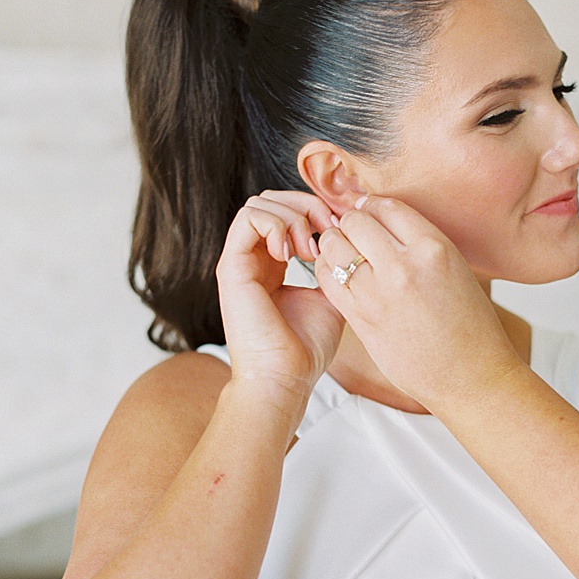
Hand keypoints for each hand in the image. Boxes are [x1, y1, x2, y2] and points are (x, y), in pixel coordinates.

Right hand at [220, 192, 343, 409]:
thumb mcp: (331, 298)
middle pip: (272, 200)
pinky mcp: (231, 266)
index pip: (287, 213)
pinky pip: (248, 218)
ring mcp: (239, 261)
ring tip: (307, 249)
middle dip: (306, 206)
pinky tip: (291, 253)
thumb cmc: (305, 349)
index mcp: (273, 265)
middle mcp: (253, 259)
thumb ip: (333, 267)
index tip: (340, 233)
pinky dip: (276, 225)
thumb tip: (347, 241)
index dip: (316, 212)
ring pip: (260, 203)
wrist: (284, 378)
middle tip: (327, 232)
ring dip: (292, 216)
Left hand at [314, 194, 523, 411]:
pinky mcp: (360, 319)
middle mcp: (404, 267)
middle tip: (351, 231)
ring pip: (335, 248)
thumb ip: (419, 244)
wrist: (470, 375)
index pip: (387, 206)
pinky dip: (325, 270)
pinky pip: (328, 280)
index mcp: (434, 248)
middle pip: (356, 222)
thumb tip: (383, 223)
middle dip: (350, 223)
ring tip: (340, 250)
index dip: (372, 206)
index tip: (368, 211)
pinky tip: (334, 272)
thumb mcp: (455, 268)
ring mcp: (378, 294)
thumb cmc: (468, 325)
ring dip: (333, 244)